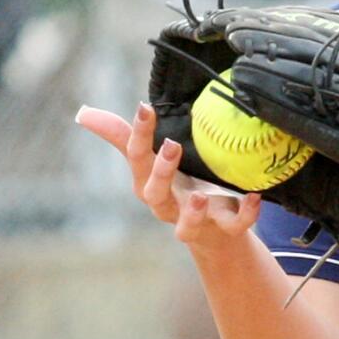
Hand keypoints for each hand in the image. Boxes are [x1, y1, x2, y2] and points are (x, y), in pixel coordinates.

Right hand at [75, 103, 261, 249]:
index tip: (145, 107)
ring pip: (187, 225)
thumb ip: (124, 137)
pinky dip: (245, 214)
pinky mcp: (224, 229)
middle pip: (156, 194)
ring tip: (200, 198)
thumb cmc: (177, 187)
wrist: (213, 231)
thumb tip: (83, 112)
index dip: (140, 133)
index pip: (137, 157)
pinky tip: (255, 197)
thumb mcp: (151, 161)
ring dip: (193, 213)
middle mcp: (168, 205)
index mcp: (148, 184)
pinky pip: (235, 226)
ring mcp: (196, 221)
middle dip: (162, 172)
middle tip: (172, 146)